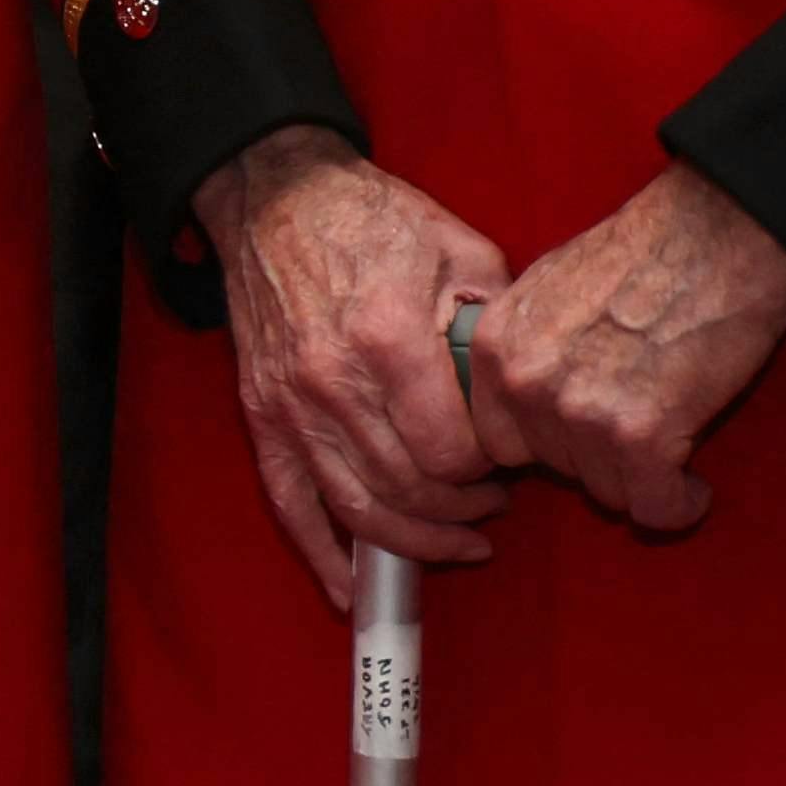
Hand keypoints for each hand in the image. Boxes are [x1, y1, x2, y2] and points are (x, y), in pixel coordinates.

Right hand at [194, 126, 511, 599]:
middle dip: (462, 510)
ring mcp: (292, 404)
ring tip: (458, 538)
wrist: (273, 196)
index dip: (491, 471)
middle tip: (493, 503)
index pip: (453, 455)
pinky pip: (291, 502)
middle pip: (410, 491)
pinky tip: (352, 589)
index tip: (510, 462)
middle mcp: (334, 383)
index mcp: (388, 341)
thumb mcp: (457, 247)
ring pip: (358, 509)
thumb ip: (495, 321)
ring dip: (415, 539)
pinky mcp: (263, 414)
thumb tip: (522, 386)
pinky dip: (322, 554)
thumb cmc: (372, 217)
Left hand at [457, 160, 785, 538]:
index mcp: (493, 348)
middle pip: (554, 469)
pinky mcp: (640, 436)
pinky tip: (693, 486)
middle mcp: (523, 383)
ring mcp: (578, 412)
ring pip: (606, 491)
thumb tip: (521, 400)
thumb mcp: (543, 293)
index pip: (498, 442)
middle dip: (598, 458)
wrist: (714, 237)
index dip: (546, 444)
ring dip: (641, 477)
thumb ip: (524, 352)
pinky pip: (654, 508)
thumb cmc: (641, 257)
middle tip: (640, 427)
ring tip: (673, 441)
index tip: (582, 438)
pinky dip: (679, 504)